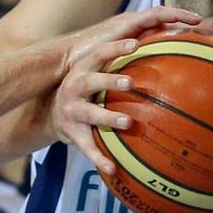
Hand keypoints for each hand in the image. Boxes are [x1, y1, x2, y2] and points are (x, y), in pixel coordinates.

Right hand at [51, 6, 201, 172]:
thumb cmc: (89, 88)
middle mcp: (75, 87)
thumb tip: (159, 43)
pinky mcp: (73, 133)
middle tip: (130, 83)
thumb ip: (122, 62)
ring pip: (91, 114)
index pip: (100, 54)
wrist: (53, 113)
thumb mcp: (98, 72)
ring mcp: (73, 111)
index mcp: (85, 69)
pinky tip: (113, 170)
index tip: (136, 43)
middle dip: (110, 81)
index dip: (116, 47)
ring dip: (109, 118)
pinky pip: (87, 148)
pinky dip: (99, 159)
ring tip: (128, 122)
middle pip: (91, 82)